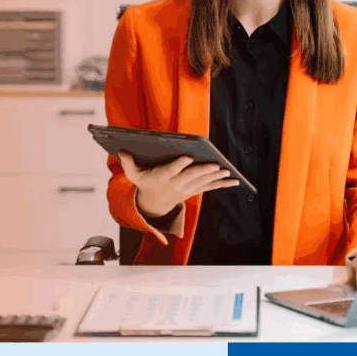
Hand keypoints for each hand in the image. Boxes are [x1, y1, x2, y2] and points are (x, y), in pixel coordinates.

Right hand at [118, 151, 239, 217]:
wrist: (154, 205)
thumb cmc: (145, 183)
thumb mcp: (134, 175)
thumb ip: (128, 164)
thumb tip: (121, 151)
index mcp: (162, 177)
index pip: (171, 170)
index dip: (179, 164)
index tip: (187, 157)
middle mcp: (176, 184)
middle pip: (191, 177)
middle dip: (204, 171)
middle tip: (216, 165)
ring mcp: (187, 189)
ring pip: (203, 182)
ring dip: (216, 178)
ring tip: (228, 172)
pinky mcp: (195, 190)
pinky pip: (210, 187)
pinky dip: (223, 184)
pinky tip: (236, 181)